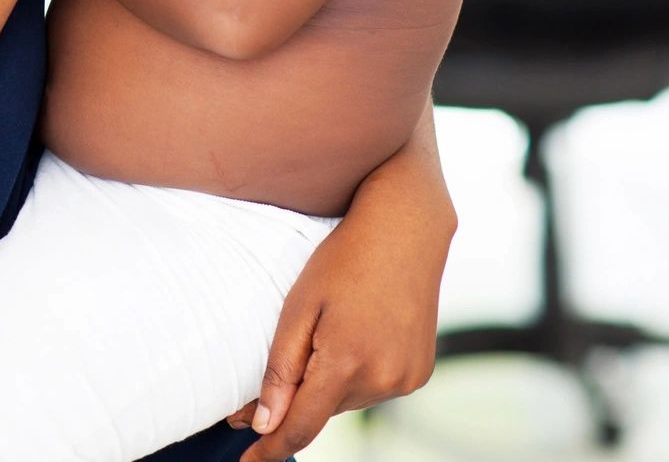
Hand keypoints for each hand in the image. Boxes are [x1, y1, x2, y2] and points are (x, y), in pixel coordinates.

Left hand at [226, 198, 446, 459]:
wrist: (405, 229)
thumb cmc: (342, 261)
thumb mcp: (298, 308)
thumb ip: (281, 370)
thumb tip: (263, 423)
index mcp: (346, 363)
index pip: (301, 426)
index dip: (271, 447)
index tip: (247, 461)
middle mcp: (383, 380)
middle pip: (323, 410)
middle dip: (296, 399)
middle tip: (270, 373)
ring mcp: (406, 378)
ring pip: (348, 399)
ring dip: (328, 382)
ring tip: (327, 330)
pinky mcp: (420, 372)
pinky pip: (374, 386)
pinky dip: (356, 374)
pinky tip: (354, 336)